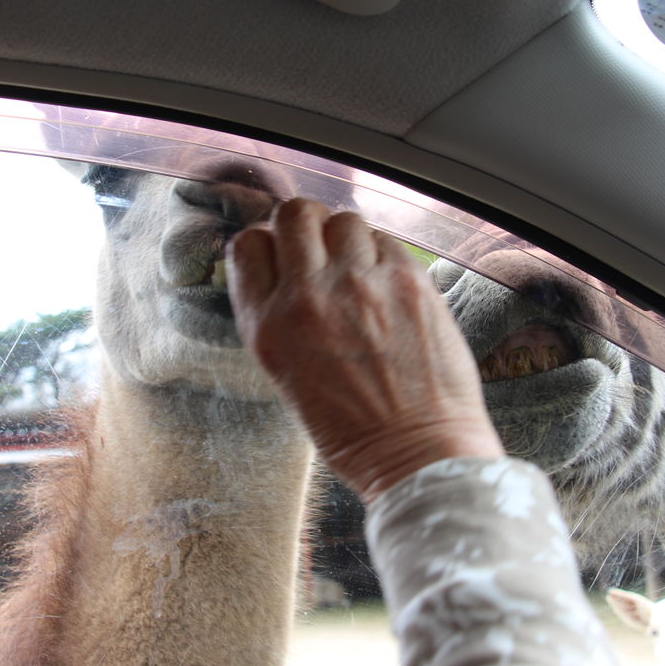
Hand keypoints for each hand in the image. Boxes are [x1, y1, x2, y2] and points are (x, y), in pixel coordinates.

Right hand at [226, 198, 502, 502]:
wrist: (416, 452)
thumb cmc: (352, 428)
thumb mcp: (286, 374)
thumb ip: (278, 314)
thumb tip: (285, 267)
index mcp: (269, 326)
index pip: (248, 245)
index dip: (266, 244)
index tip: (282, 254)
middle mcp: (309, 296)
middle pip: (294, 214)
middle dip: (305, 225)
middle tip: (320, 248)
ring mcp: (361, 283)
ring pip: (344, 218)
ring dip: (347, 238)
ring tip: (359, 270)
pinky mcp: (409, 280)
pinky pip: (386, 238)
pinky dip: (383, 253)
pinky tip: (388, 284)